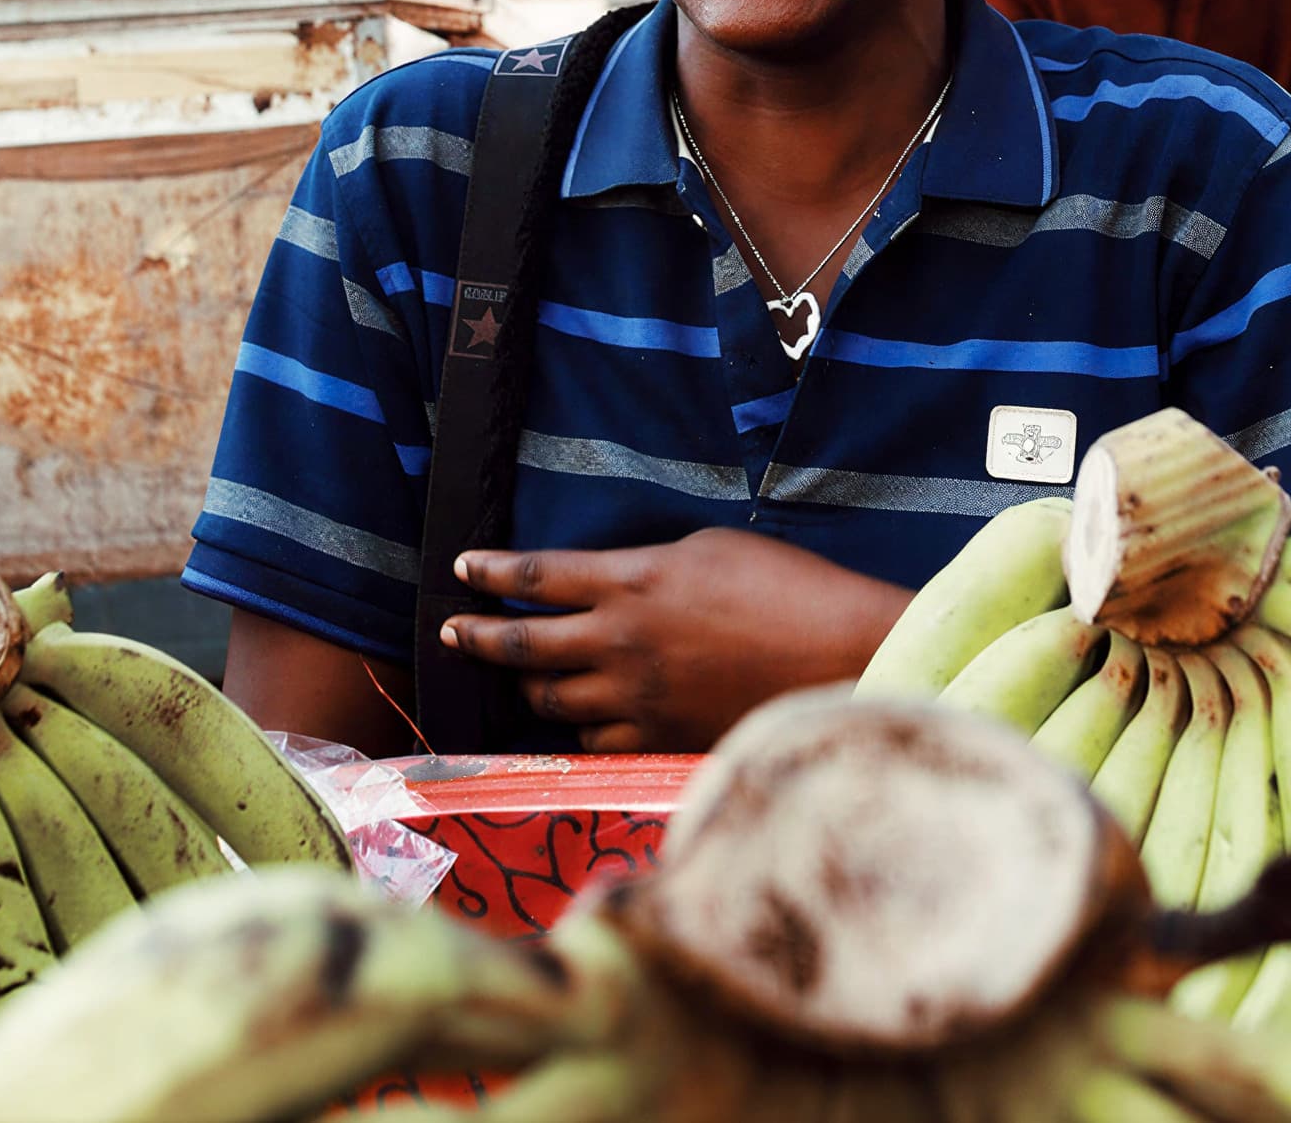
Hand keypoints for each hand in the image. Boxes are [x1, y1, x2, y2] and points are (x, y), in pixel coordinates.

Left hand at [439, 528, 910, 752]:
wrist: (835, 654)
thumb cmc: (785, 586)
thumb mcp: (709, 549)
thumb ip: (649, 569)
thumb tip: (620, 585)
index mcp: (631, 582)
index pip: (537, 576)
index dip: (493, 571)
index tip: (463, 567)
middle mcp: (619, 642)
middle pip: (524, 643)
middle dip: (480, 637)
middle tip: (454, 633)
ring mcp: (635, 698)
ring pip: (552, 698)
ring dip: (528, 685)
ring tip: (515, 678)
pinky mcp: (659, 739)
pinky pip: (595, 742)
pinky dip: (580, 729)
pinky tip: (580, 722)